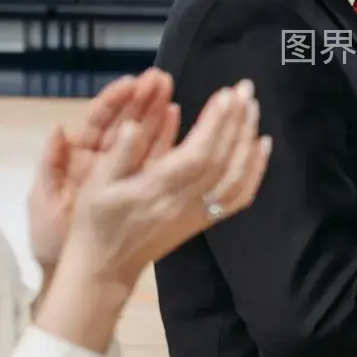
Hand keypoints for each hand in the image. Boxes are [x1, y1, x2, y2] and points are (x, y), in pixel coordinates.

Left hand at [28, 72, 171, 277]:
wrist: (70, 274)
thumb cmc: (51, 239)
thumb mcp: (44, 202)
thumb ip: (50, 166)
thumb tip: (57, 129)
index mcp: (78, 158)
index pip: (98, 123)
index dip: (114, 101)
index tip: (131, 82)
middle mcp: (103, 160)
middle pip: (124, 123)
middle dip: (141, 99)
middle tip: (161, 78)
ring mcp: (123, 173)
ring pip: (141, 137)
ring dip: (156, 112)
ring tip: (171, 90)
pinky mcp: (139, 188)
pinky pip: (154, 160)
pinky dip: (165, 138)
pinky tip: (176, 118)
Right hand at [57, 80, 270, 288]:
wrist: (106, 269)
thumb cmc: (96, 222)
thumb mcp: (95, 186)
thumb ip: (118, 155)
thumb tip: (133, 125)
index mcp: (157, 191)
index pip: (197, 154)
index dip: (215, 124)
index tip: (226, 94)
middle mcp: (184, 204)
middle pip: (223, 160)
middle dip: (236, 122)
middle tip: (245, 87)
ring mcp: (198, 214)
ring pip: (236, 177)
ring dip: (248, 140)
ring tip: (252, 108)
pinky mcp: (204, 222)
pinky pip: (238, 197)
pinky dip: (255, 170)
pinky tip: (260, 147)